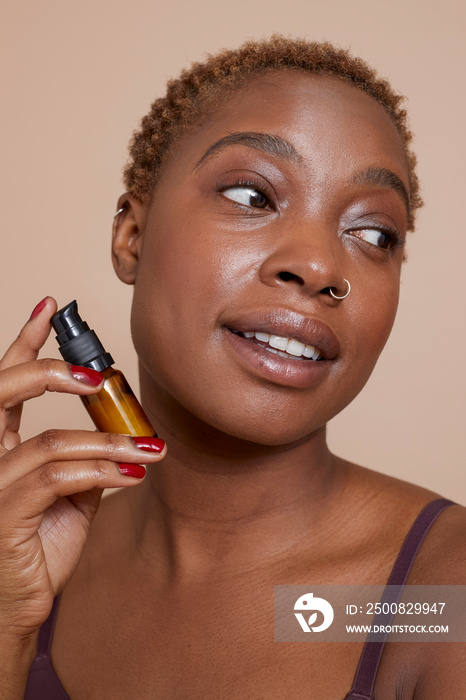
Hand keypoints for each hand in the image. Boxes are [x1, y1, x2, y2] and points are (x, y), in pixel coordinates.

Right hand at [0, 297, 165, 639]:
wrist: (19, 603)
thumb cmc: (37, 548)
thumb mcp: (68, 496)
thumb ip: (84, 462)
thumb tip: (120, 438)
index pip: (5, 383)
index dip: (24, 341)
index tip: (50, 307)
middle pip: (3, 391)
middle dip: (52, 371)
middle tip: (97, 377)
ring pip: (51, 440)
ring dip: (108, 442)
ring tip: (149, 449)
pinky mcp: (6, 513)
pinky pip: (58, 478)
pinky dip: (102, 470)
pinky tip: (133, 474)